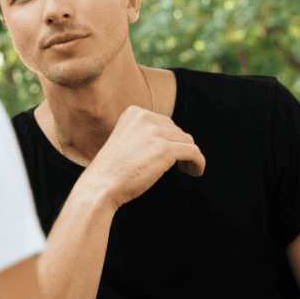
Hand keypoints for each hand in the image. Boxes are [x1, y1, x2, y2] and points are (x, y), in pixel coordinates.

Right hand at [81, 105, 204, 208]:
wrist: (101, 185)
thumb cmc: (111, 171)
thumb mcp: (125, 141)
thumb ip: (144, 134)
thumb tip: (172, 139)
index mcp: (134, 113)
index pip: (164, 123)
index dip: (170, 140)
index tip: (170, 155)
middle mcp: (145, 117)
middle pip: (177, 131)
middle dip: (180, 148)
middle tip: (180, 166)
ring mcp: (155, 132)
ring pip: (188, 141)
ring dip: (190, 156)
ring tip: (187, 170)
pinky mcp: (165, 148)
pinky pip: (194, 152)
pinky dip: (198, 162)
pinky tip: (195, 172)